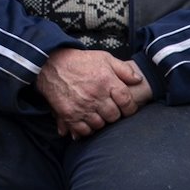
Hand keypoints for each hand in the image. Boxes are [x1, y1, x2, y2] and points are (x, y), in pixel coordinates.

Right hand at [38, 49, 153, 137]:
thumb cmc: (80, 61)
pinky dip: (86, 129)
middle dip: (114, 114)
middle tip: (110, 109)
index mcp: (106, 81)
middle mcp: (95, 95)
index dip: (130, 108)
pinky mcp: (69, 114)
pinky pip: (83, 130)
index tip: (126, 108)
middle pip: (114, 116)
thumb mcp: (105, 58)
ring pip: (100, 125)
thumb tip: (139, 80)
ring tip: (97, 113)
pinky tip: (86, 121)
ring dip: (100, 121)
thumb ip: (124, 69)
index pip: (127, 102)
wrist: (51, 64)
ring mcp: (82, 106)